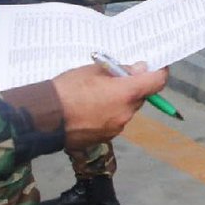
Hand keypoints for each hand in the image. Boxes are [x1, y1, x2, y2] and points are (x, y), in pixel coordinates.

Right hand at [50, 61, 166, 148]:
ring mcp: (116, 128)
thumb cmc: (68, 89)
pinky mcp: (105, 138)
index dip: (159, 73)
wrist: (45, 118)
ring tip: (94, 95)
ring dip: (118, 102)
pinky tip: (88, 109)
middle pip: (139, 97)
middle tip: (113, 79)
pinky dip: (107, 114)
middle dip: (131, 88)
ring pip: (125, 110)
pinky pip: (113, 122)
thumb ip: (121, 71)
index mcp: (126, 93)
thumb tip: (140, 69)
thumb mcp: (94, 70)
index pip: (157, 82)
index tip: (157, 67)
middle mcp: (126, 113)